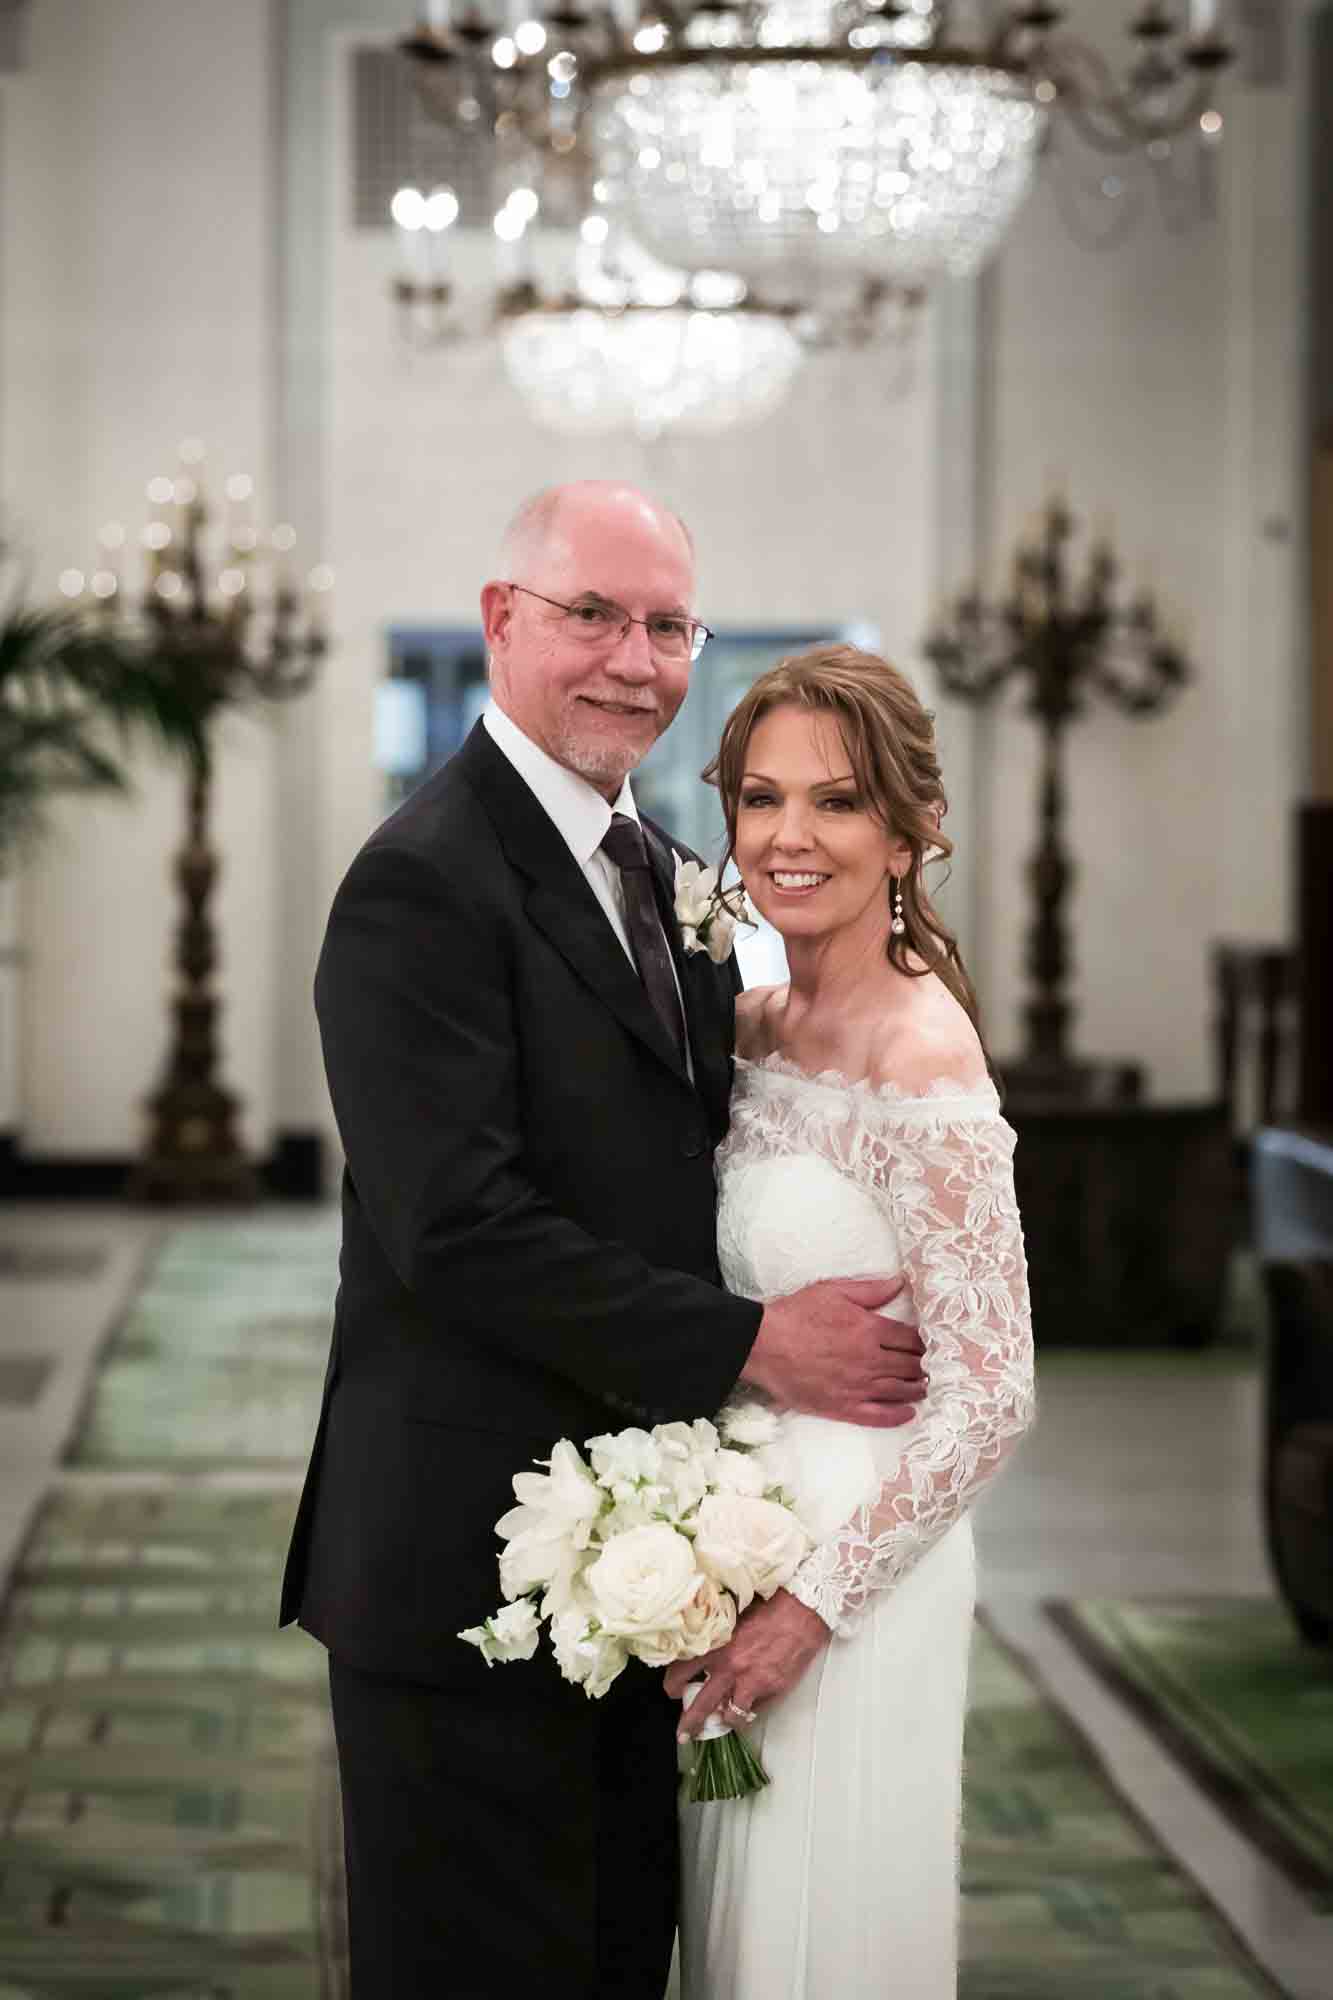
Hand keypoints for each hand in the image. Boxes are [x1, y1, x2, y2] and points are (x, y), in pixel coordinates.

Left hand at [665, 1590, 831, 1740]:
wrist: (801, 1613)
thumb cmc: (769, 1609)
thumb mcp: (734, 1618)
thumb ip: (718, 1637)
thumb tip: (704, 1647)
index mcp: (717, 1646)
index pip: (682, 1671)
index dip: (673, 1684)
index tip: (672, 1690)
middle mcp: (730, 1668)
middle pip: (701, 1704)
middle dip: (690, 1723)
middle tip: (684, 1732)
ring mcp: (751, 1682)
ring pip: (729, 1715)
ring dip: (724, 1720)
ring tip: (721, 1721)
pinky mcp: (770, 1690)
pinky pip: (754, 1710)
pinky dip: (749, 1710)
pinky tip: (748, 1705)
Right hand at [740, 1276, 925, 1427]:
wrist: (764, 1345)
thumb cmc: (796, 1314)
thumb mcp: (833, 1291)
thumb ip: (870, 1290)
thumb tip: (899, 1283)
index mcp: (870, 1329)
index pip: (909, 1338)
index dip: (921, 1342)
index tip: (925, 1345)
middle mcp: (869, 1360)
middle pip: (909, 1365)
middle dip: (922, 1365)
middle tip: (928, 1367)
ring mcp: (857, 1386)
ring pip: (899, 1391)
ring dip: (916, 1389)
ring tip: (924, 1387)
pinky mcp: (842, 1407)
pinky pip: (878, 1416)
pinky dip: (897, 1415)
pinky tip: (908, 1413)